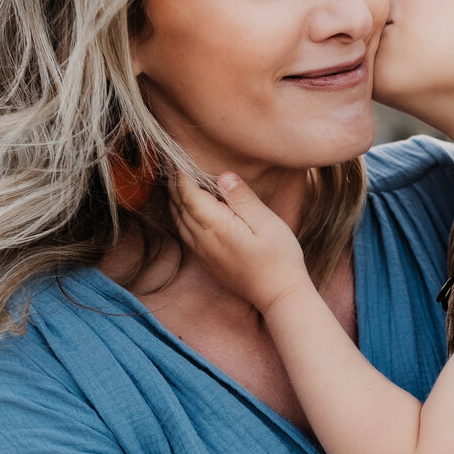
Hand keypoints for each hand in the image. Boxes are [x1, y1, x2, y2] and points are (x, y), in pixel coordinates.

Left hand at [173, 170, 309, 314]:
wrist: (279, 295)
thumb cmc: (279, 257)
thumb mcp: (266, 222)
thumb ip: (242, 198)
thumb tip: (223, 176)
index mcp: (216, 226)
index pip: (189, 195)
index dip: (182, 176)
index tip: (180, 158)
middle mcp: (203, 240)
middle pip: (179, 208)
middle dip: (174, 186)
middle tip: (174, 166)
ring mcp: (203, 254)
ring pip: (179, 223)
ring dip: (176, 202)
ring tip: (177, 184)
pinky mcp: (208, 263)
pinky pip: (186, 236)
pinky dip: (182, 218)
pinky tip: (188, 212)